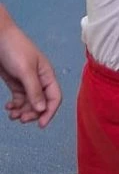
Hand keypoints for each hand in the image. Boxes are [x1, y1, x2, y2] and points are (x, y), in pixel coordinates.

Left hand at [0, 10, 60, 126]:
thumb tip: (42, 109)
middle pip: (41, 103)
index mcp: (47, 75)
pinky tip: (8, 108)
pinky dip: (15, 106)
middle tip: (21, 119)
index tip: (40, 124)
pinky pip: (19, 99)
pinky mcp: (16, 82)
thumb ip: (34, 90)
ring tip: (12, 115)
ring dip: (22, 111)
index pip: (54, 97)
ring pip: (29, 103)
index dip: (50, 112)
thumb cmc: (14, 48)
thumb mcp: (25, 70)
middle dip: (32, 113)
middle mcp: (39, 80)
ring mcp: (27, 82)